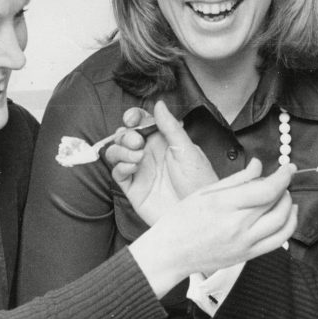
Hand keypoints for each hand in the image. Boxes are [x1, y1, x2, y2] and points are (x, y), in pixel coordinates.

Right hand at [107, 100, 216, 225]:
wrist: (197, 214)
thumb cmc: (200, 183)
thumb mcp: (188, 150)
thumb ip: (171, 127)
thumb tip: (159, 104)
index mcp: (164, 142)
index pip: (142, 123)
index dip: (134, 117)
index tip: (131, 119)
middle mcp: (150, 154)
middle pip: (125, 136)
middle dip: (126, 135)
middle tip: (137, 143)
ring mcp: (141, 171)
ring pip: (117, 153)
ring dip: (121, 150)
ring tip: (137, 157)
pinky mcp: (134, 188)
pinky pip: (117, 173)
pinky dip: (121, 166)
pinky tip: (133, 168)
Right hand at [129, 157, 297, 295]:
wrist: (169, 254)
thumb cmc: (180, 222)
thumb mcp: (204, 193)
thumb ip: (236, 179)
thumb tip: (258, 166)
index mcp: (223, 205)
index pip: (267, 189)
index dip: (282, 176)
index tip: (287, 168)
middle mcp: (236, 226)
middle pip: (276, 203)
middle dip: (285, 187)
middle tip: (281, 178)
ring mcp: (244, 243)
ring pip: (282, 222)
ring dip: (289, 205)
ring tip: (283, 196)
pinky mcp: (247, 256)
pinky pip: (278, 241)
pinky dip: (288, 226)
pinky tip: (287, 215)